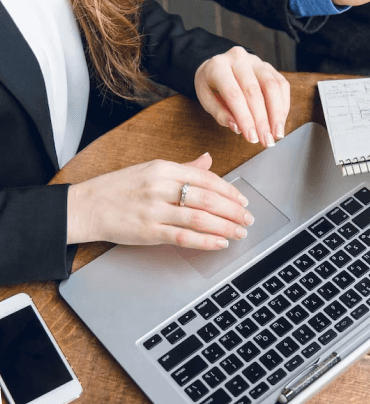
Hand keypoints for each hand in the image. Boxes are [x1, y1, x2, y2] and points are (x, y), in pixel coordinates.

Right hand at [67, 153, 254, 249]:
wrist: (87, 206)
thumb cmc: (119, 188)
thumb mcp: (151, 169)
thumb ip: (183, 167)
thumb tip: (208, 161)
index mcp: (163, 168)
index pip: (206, 178)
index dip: (229, 191)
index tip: (242, 201)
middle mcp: (161, 186)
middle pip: (208, 198)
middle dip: (233, 211)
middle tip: (248, 218)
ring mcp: (155, 209)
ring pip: (200, 218)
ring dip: (225, 227)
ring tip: (239, 232)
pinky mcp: (149, 231)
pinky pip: (184, 237)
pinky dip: (206, 241)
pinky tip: (220, 242)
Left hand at [195, 46, 289, 147]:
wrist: (220, 67)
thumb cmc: (212, 86)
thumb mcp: (207, 100)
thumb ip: (221, 114)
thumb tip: (237, 127)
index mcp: (218, 67)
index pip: (234, 95)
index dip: (245, 119)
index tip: (252, 138)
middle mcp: (238, 59)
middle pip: (254, 91)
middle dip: (262, 121)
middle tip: (266, 141)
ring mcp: (256, 61)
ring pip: (272, 86)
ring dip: (277, 114)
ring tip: (277, 134)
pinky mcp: (269, 67)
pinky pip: (281, 85)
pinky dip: (283, 106)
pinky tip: (280, 122)